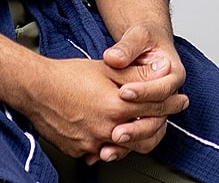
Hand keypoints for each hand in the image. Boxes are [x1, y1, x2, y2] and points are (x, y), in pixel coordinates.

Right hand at [28, 51, 187, 165]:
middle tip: (168, 115)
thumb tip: (160, 73)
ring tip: (141, 123)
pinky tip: (115, 131)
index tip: (181, 100)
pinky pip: (103, 150)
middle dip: (160, 123)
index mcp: (116, 106)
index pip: (154, 107)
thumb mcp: (108, 68)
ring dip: (136, 135)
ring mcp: (93, 144)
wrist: (37, 90)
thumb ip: (136, 74)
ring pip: (126, 146)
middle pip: (145, 135)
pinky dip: (113, 142)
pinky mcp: (81, 151)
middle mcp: (106, 129)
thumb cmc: (68, 76)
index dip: (171, 102)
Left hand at [99, 25, 187, 159]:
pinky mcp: (144, 119)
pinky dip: (121, 148)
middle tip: (116, 130)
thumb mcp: (138, 35)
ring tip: (110, 147)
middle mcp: (169, 95)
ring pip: (150, 134)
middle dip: (136, 126)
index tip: (123, 92)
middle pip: (158, 118)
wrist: (145, 44)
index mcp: (173, 73)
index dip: (144, 91)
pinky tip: (102, 152)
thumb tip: (114, 58)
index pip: (163, 88)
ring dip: (130, 143)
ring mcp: (157, 110)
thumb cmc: (145, 37)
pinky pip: (137, 139)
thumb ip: (127, 47)